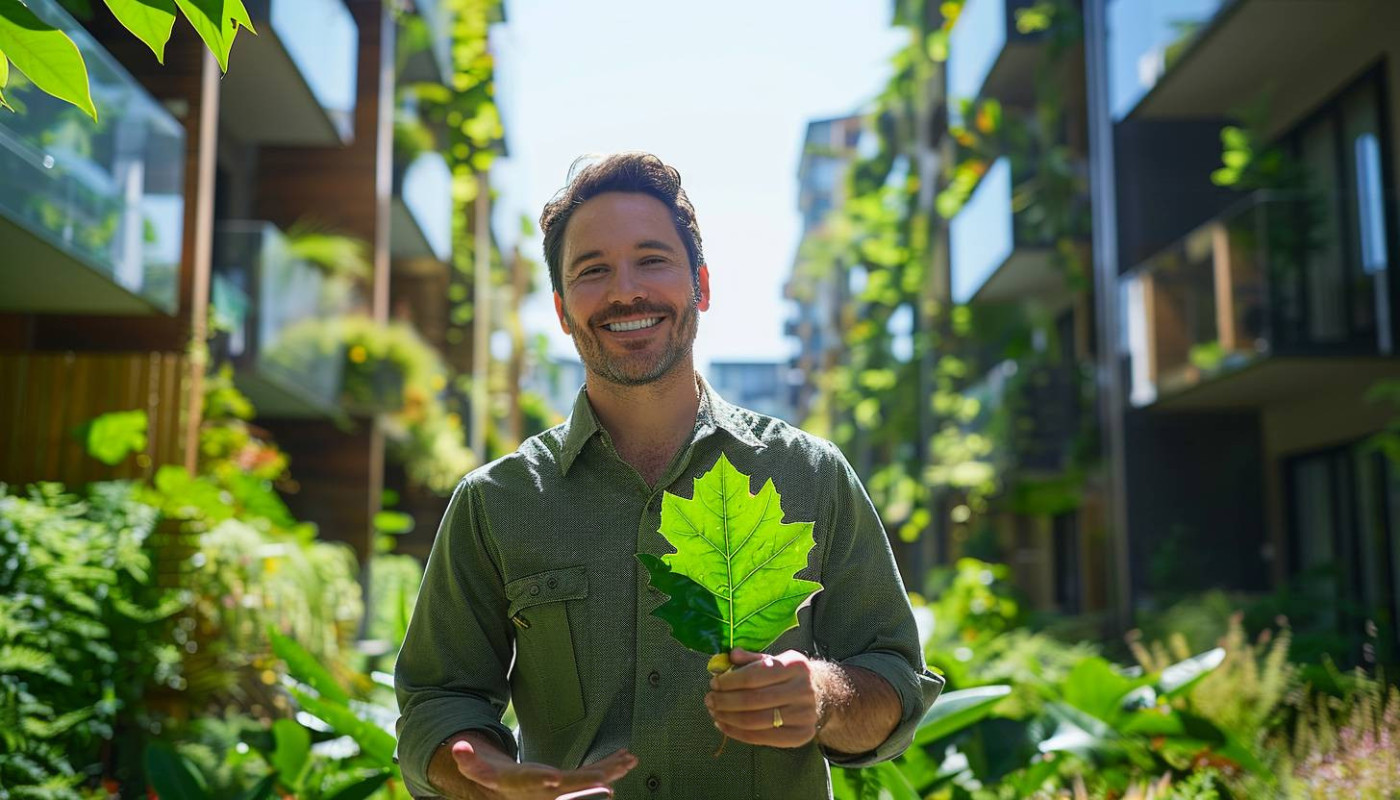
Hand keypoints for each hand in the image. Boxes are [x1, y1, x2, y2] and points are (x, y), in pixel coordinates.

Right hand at [442, 736, 636, 799]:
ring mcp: (560, 791)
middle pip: (577, 784)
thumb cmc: (493, 778)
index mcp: (528, 786)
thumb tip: (457, 746)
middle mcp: (548, 792)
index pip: (549, 784)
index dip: (564, 783)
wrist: (504, 795)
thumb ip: (469, 761)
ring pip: (588, 782)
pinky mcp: (569, 785)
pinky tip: (623, 760)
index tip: (576, 779)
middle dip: (599, 776)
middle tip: (622, 767)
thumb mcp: (478, 771)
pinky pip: (590, 777)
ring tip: (629, 760)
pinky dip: (606, 768)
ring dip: (610, 770)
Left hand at [704, 648, 821, 747]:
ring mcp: (804, 714)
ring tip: (714, 712)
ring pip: (756, 721)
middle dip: (725, 701)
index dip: (729, 681)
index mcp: (795, 665)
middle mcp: (803, 690)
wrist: (823, 694)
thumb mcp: (776, 660)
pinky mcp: (801, 735)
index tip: (714, 683)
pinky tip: (725, 725)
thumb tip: (729, 656)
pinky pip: (762, 738)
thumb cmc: (790, 676)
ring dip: (728, 718)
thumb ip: (752, 659)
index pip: (754, 676)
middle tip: (709, 699)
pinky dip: (738, 733)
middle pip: (753, 700)